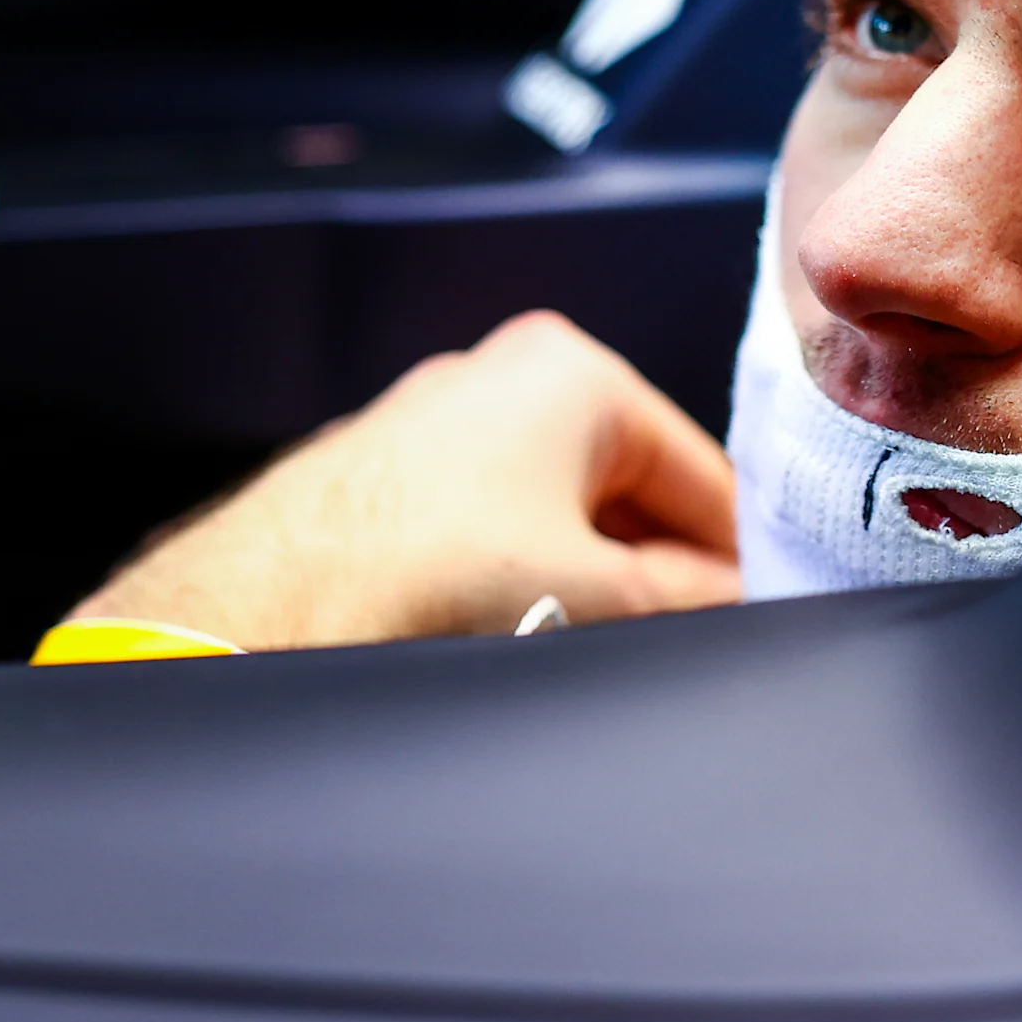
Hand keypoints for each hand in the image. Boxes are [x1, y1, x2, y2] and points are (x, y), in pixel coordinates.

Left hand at [68, 310, 741, 648]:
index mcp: (570, 372)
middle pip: (626, 490)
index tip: (757, 617)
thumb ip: (691, 597)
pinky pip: (487, 534)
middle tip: (679, 646)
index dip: (739, 558)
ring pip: (554, 516)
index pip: (701, 472)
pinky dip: (515, 584)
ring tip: (586, 649)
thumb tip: (731, 600)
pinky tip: (514, 641)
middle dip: (657, 572)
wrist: (265, 610)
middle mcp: (497, 380)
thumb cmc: (419, 577)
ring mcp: (432, 429)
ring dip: (585, 584)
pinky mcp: (383, 486)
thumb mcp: (601, 599)